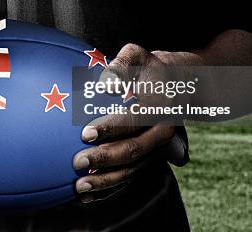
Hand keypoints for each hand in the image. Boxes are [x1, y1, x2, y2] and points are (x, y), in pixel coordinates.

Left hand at [73, 43, 200, 203]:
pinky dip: (109, 190)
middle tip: (77, 162)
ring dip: (105, 181)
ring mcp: (157, 150)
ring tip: (79, 186)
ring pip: (132, 170)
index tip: (84, 133)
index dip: (110, 128)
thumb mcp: (137, 55)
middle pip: (134, 150)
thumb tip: (107, 82)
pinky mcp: (148, 160)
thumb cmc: (146, 67)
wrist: (173, 84)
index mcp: (160, 108)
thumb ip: (122, 63)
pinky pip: (130, 179)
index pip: (134, 120)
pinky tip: (86, 196)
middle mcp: (162, 132)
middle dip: (105, 159)